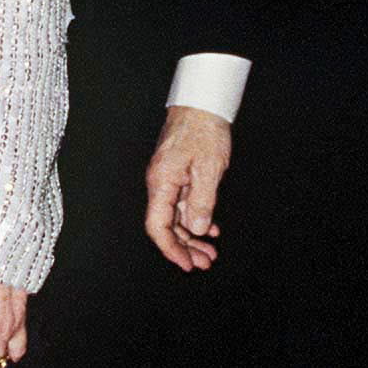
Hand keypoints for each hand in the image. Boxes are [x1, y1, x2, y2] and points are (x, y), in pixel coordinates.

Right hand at [144, 104, 231, 270]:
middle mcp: (160, 183)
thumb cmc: (203, 129)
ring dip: (192, 236)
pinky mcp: (177, 175)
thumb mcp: (209, 168)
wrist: (202, 103)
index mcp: (162, 182)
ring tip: (210, 250)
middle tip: (205, 262)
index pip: (158, 226)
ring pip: (175, 217)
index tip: (187, 263)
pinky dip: (195, 219)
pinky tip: (209, 228)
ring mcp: (168, 180)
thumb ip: (202, 201)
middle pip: (166, 226)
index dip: (171, 249)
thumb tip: (196, 228)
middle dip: (185, 247)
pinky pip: (181, 204)